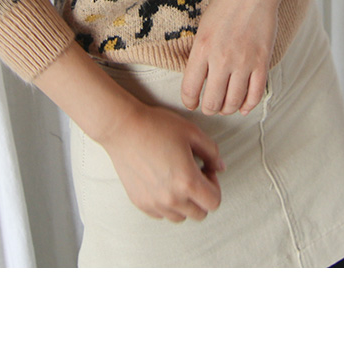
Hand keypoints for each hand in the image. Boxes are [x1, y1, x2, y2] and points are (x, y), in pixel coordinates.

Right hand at [105, 90, 222, 223]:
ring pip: (180, 217)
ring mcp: (155, 203)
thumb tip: (220, 167)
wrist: (123, 128)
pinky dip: (166, 204)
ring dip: (184, 203)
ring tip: (176, 179)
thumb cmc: (156, 126)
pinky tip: (161, 181)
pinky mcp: (141, 203)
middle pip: (200, 214)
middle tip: (193, 175)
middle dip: (201, 196)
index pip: (214, 202)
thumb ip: (212, 151)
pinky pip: (162, 213)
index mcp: (188, 182)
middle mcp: (172, 199)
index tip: (206, 171)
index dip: (215, 186)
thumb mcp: (191, 132)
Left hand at [179, 0, 320, 119]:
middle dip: (209, 108)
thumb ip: (199, 54)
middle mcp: (221, 58)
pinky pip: (255, 95)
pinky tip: (243, 105)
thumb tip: (197, 80)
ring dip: (227, 109)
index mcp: (202, 48)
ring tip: (225, 105)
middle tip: (210, 105)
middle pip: (212, 102)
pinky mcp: (262, 62)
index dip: (189, 101)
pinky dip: (248, 105)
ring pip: (233, 103)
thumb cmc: (226, 3)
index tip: (192, 103)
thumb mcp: (203, 26)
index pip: (190, 90)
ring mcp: (243, 62)